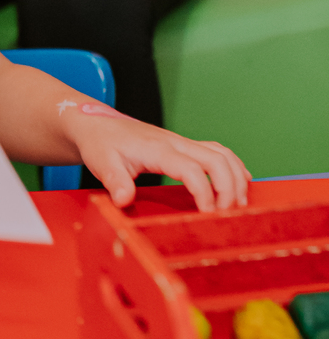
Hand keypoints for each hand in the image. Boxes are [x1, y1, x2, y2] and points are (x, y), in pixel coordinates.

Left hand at [60, 102, 250, 210]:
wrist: (97, 123)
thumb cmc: (101, 144)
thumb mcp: (102, 163)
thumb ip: (115, 181)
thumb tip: (124, 200)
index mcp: (159, 150)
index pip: (192, 170)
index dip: (205, 192)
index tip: (207, 215)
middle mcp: (176, 144)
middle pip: (217, 160)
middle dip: (229, 188)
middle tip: (227, 215)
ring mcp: (182, 143)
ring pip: (222, 154)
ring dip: (236, 177)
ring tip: (240, 204)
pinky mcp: (184, 146)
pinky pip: (217, 152)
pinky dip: (233, 166)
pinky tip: (240, 182)